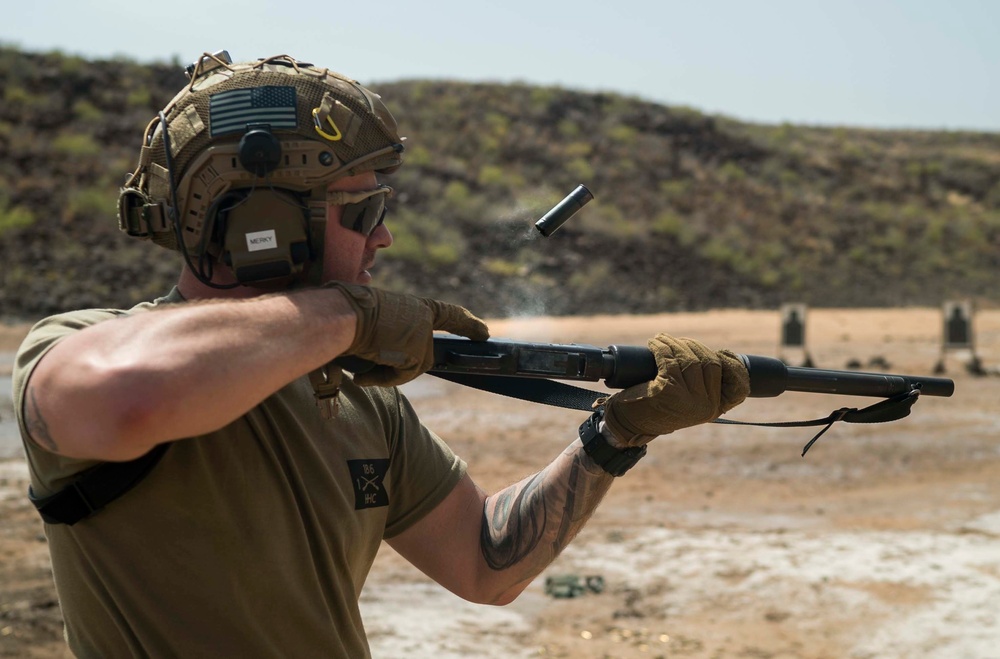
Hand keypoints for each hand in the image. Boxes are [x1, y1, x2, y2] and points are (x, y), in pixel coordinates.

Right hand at [328, 283, 489, 386]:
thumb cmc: (345, 314)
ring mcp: (422, 334)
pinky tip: (362, 374)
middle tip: (375, 372)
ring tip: (361, 363)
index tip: (484, 333)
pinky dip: (382, 378)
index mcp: (414, 305)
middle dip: (402, 367)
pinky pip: (402, 375)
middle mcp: (423, 317)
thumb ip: (388, 333)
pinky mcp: (418, 351)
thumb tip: (378, 359)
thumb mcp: (372, 318)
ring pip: (411, 366)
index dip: (467, 324)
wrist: (341, 315)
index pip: (449, 314)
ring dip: (386, 372)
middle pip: (422, 354)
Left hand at [601, 333, 748, 445]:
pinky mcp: (667, 391)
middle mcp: (705, 406)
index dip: (724, 358)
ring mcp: (687, 399)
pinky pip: (668, 359)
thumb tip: (710, 355)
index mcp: (714, 408)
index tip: (716, 350)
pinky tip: (654, 343)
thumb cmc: (656, 409)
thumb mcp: (686, 402)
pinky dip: (661, 347)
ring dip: (674, 343)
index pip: (725, 373)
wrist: (629, 426)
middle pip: (707, 362)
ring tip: (661, 339)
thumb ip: (700, 388)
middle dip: (692, 346)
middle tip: (676, 341)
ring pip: (687, 359)